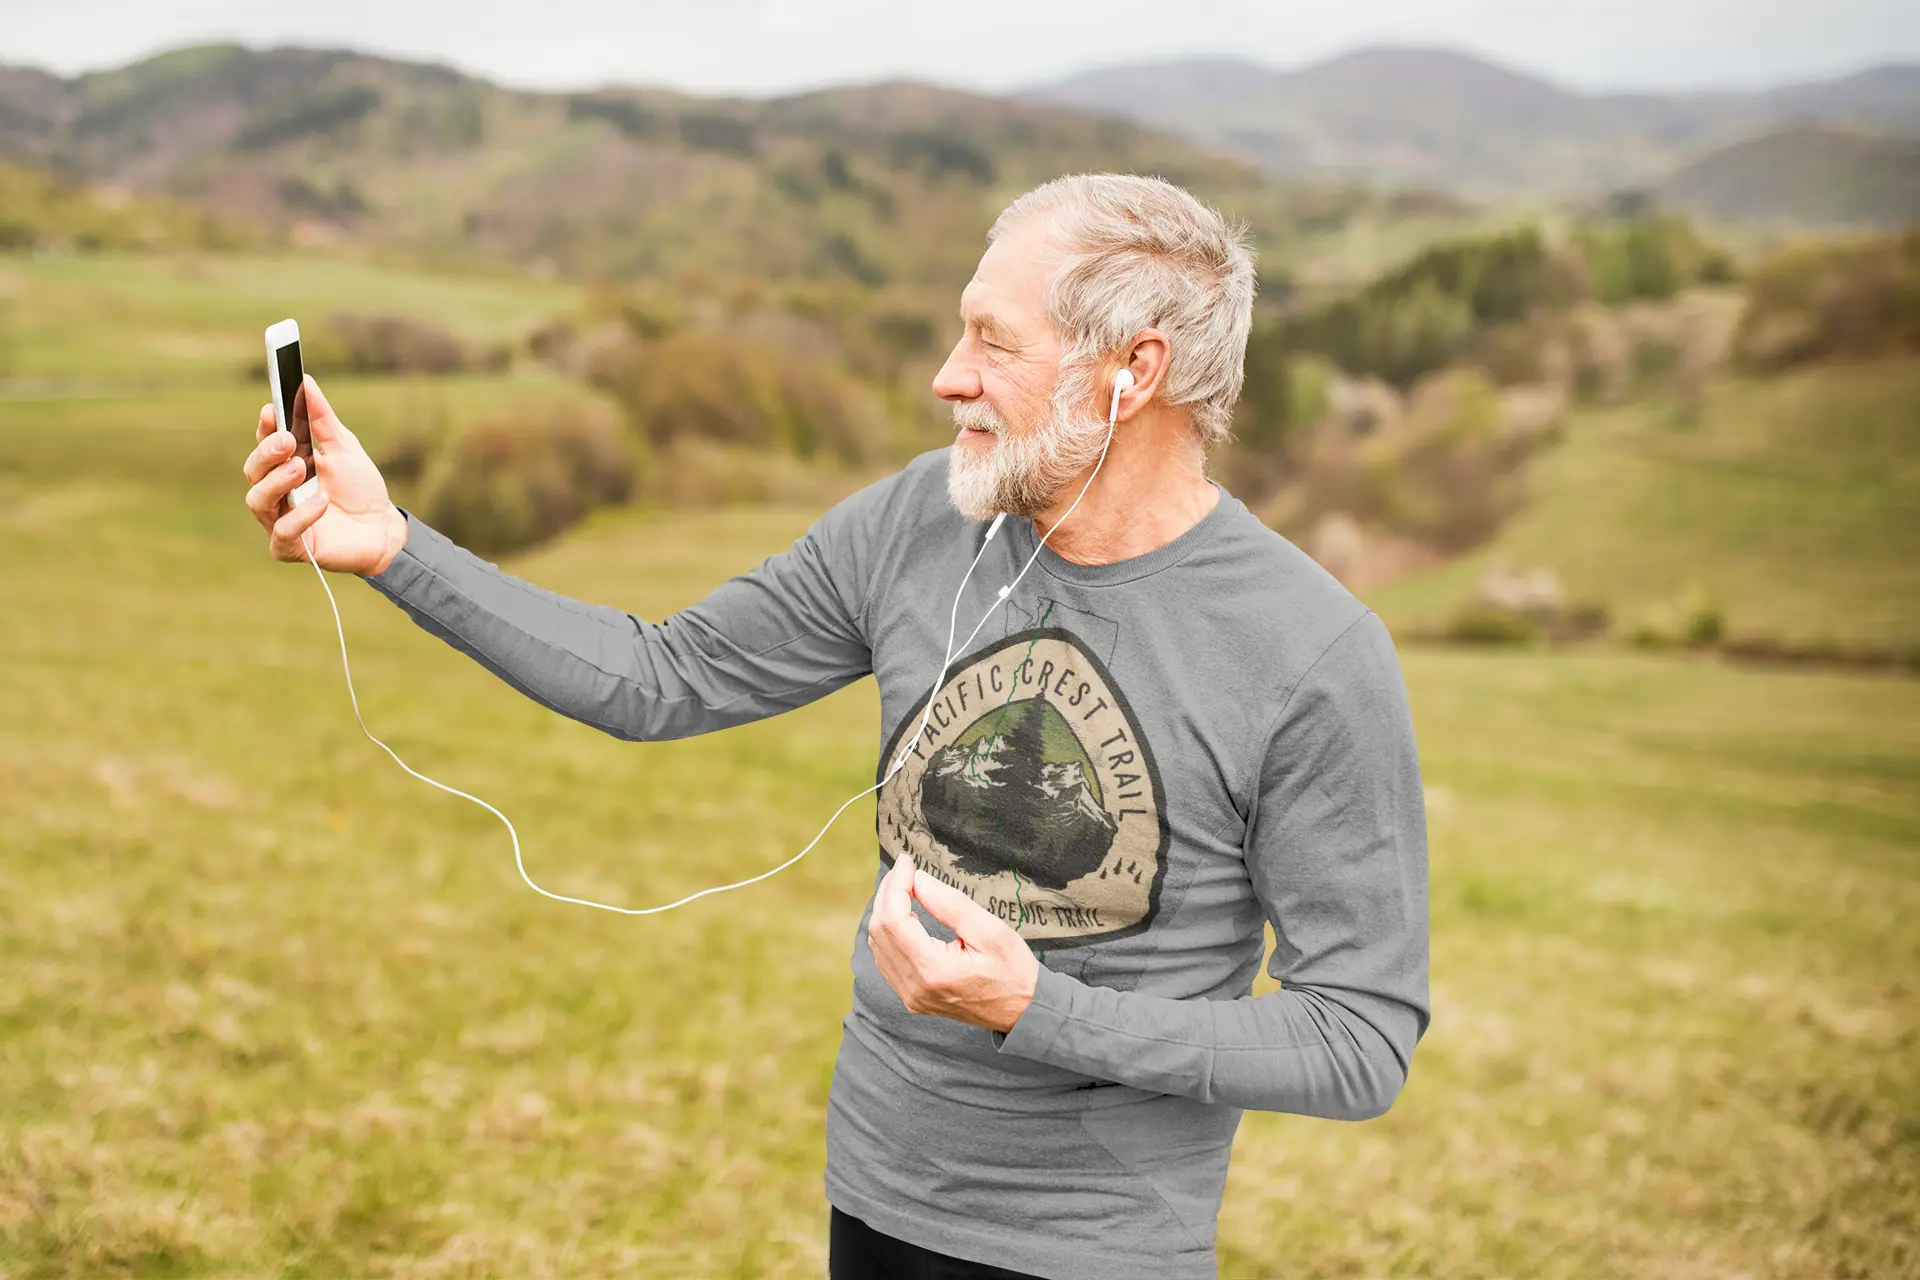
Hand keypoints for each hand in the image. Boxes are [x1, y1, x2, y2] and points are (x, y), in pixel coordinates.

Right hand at [242, 375, 407, 575]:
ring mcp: (280, 520)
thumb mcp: (344, 448)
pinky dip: (300, 515)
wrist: (384, 529)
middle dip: (267, 453)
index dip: (265, 428)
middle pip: (252, 470)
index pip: (264, 444)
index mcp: (285, 465)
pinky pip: (283, 532)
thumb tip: (306, 382)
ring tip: (301, 468)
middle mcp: (276, 493)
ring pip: (257, 500)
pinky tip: (322, 502)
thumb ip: (323, 419)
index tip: (272, 410)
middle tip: (288, 441)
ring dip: (276, 482)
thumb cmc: (360, 488)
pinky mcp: (291, 548)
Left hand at [866, 853, 1040, 1034]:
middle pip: (880, 931)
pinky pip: (887, 960)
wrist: (1023, 1011)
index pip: (895, 920)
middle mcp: (915, 987)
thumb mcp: (990, 931)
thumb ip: (951, 904)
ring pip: (878, 946)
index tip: (907, 862)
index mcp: (933, 970)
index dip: (896, 886)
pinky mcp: (913, 998)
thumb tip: (919, 880)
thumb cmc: (1013, 970)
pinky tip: (904, 915)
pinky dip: (889, 933)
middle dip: (888, 894)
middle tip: (904, 869)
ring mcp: (911, 996)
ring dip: (885, 912)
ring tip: (903, 887)